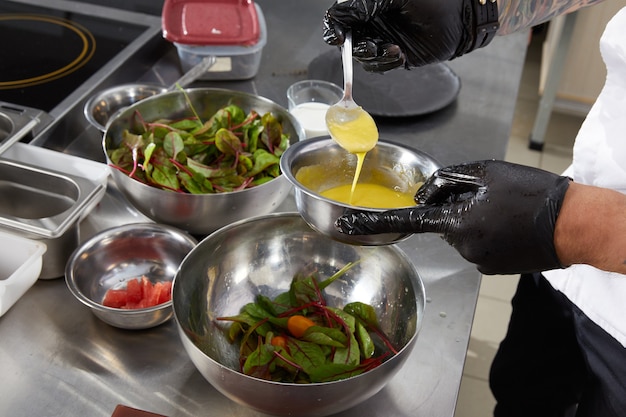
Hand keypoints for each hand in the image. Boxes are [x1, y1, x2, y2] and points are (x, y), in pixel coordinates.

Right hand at [323, 0, 496, 71]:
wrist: (462, 16)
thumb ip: (363, 4)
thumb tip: (337, 16)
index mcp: (369, 4)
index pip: (340, 17)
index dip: (334, 29)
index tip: (338, 38)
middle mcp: (373, 22)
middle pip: (348, 41)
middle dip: (355, 47)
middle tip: (370, 46)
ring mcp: (383, 39)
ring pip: (362, 56)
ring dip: (373, 56)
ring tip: (392, 49)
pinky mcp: (394, 55)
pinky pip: (379, 66)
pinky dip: (385, 63)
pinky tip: (399, 54)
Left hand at [335, 160, 571, 274]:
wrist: (573, 224)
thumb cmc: (532, 193)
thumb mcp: (487, 172)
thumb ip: (448, 180)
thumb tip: (426, 194)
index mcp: (458, 222)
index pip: (408, 220)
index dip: (374, 222)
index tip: (348, 227)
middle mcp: (462, 248)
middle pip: (442, 224)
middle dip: (454, 210)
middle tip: (489, 198)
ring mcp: (477, 262)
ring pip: (459, 235)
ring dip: (472, 222)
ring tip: (504, 212)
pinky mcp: (490, 270)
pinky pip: (474, 247)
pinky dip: (483, 235)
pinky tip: (507, 226)